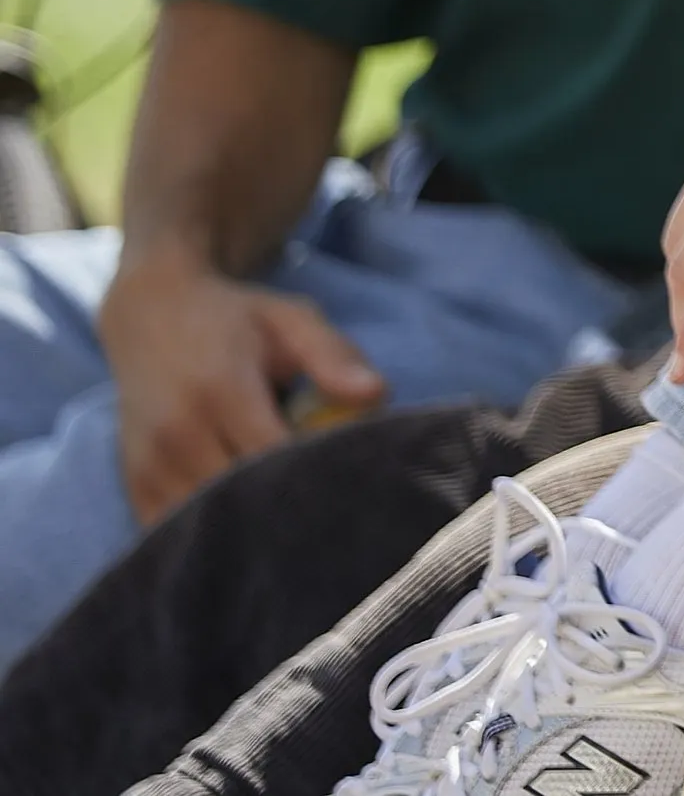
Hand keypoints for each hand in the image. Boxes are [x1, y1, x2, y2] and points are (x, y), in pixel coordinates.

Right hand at [94, 250, 383, 523]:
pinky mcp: (135, 486)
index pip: (274, 457)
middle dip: (289, 511)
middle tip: (334, 514)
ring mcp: (149, 466)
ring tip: (294, 520)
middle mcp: (176, 435)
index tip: (357, 486)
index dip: (318, 478)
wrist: (150, 316)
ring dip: (252, 529)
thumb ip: (334, 355)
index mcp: (221, 392)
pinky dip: (213, 537)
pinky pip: (176, 532)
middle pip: (241, 501)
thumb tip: (378, 395)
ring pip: (208, 525)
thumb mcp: (292, 320)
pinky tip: (249, 526)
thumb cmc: (236, 320)